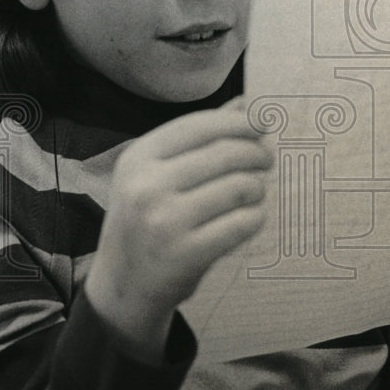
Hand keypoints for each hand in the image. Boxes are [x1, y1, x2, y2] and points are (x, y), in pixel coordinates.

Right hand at [85, 100, 272, 362]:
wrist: (123, 285)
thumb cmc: (146, 220)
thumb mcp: (155, 174)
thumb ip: (197, 139)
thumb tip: (244, 103)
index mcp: (138, 157)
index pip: (200, 126)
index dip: (239, 122)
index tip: (261, 125)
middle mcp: (148, 186)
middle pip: (226, 153)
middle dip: (256, 154)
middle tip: (266, 160)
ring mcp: (166, 221)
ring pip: (240, 188)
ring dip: (257, 188)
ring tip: (254, 193)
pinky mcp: (187, 253)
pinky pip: (243, 223)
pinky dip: (255, 218)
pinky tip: (249, 219)